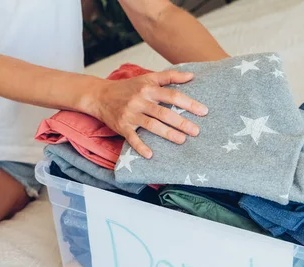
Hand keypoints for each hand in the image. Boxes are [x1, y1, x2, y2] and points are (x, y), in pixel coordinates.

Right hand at [90, 71, 207, 158]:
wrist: (100, 95)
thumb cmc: (127, 88)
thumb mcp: (147, 78)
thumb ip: (169, 76)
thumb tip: (192, 76)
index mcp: (148, 88)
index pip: (172, 95)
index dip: (188, 103)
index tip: (203, 111)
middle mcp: (140, 101)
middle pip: (164, 112)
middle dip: (181, 122)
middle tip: (196, 131)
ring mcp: (131, 114)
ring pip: (151, 125)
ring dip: (167, 133)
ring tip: (182, 140)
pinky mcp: (122, 126)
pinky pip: (132, 138)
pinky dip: (140, 146)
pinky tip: (150, 154)